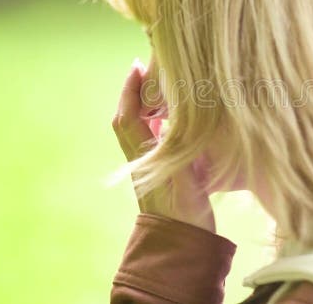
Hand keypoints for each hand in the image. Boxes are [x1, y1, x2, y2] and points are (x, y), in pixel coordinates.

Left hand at [111, 57, 215, 232]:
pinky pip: (153, 141)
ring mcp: (150, 168)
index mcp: (144, 155)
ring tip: (161, 90)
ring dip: (145, 108)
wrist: (182, 245)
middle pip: (128, 120)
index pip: (128, 115)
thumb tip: (168, 116)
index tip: (138, 66)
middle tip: (148, 71)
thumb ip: (176, 143)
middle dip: (134, 94)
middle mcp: (141, 160)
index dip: (130, 89)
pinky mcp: (162, 176)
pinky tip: (174, 120)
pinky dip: (159, 123)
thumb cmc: (183, 211)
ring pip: (140, 130)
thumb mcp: (183, 173)